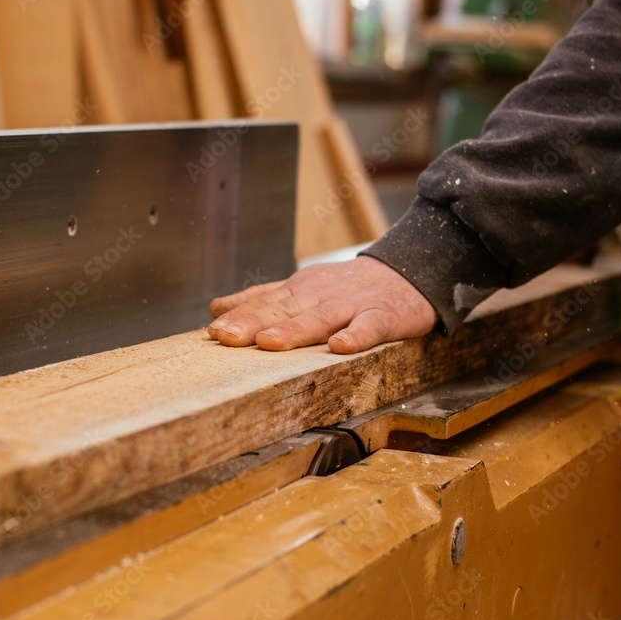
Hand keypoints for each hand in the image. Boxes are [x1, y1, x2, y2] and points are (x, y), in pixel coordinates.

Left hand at [208, 256, 437, 353]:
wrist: (409, 272)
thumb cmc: (350, 286)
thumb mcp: (303, 286)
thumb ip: (262, 298)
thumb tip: (216, 306)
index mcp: (301, 290)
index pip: (264, 303)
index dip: (238, 316)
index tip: (211, 331)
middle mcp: (321, 295)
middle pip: (285, 310)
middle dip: (254, 323)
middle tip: (227, 337)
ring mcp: (352, 305)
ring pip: (321, 318)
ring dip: (295, 331)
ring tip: (269, 344)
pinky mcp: (384, 316)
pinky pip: (370, 327)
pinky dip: (356, 336)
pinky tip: (340, 347)